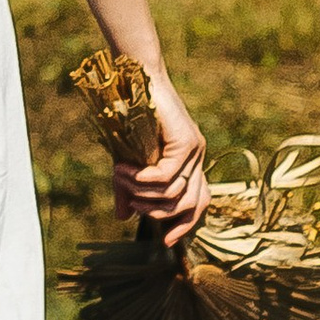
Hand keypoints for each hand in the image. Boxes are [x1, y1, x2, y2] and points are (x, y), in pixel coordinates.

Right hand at [113, 70, 206, 243]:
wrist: (134, 79)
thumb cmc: (129, 117)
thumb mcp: (128, 160)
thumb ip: (129, 189)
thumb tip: (123, 218)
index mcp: (190, 164)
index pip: (199, 204)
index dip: (185, 225)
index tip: (165, 241)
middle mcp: (198, 158)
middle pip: (186, 205)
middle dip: (154, 212)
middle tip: (129, 200)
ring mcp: (195, 150)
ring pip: (174, 193)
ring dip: (142, 193)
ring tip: (119, 177)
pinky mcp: (187, 141)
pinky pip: (165, 175)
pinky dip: (142, 179)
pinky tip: (124, 169)